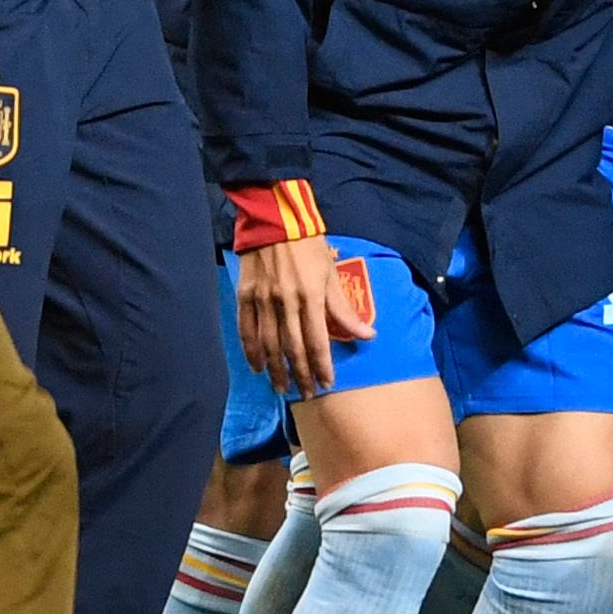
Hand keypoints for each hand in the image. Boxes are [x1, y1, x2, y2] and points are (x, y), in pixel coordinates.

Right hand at [234, 234, 372, 397]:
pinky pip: (246, 330)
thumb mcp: (332, 274)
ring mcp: (262, 300)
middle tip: (307, 393)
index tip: (327, 383)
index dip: (322, 365)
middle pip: (293, 348)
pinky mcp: (245, 295)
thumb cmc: (309, 246)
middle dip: (301, 374)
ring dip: (276, 370)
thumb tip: (367, 335)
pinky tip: (258, 366)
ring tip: (282, 388)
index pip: (317, 341)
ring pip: (269, 344)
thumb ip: (345, 309)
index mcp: (311, 296)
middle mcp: (286, 302)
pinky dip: (252, 351)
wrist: (275, 219)